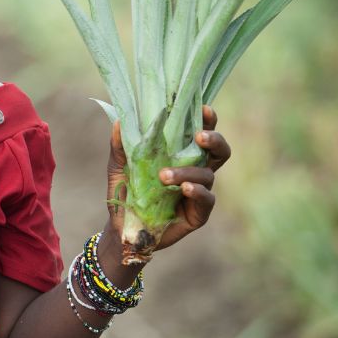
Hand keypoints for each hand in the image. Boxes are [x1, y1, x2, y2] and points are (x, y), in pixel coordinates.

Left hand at [105, 105, 231, 253]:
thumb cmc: (126, 193)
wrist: (122, 228)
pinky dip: (197, 191)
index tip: (204, 108)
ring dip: (188, 172)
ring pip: (209, 174)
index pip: (200, 133)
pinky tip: (184, 189)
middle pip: (219, 151)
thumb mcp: (118, 167)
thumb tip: (118, 120)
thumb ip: (120, 146)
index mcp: (181, 155)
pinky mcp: (199, 213)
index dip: (207, 120)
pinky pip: (207, 198)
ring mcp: (199, 191)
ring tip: (164, 175)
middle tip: (200, 136)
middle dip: (215, 140)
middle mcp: (195, 171)